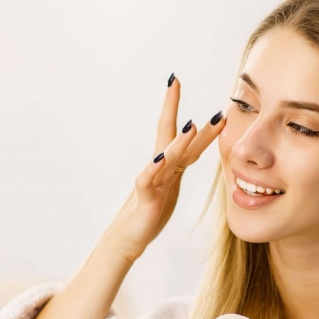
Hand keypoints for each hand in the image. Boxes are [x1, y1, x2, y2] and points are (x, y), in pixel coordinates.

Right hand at [106, 74, 225, 261]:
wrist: (127, 236)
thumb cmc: (150, 211)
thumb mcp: (170, 185)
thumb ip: (178, 166)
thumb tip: (190, 147)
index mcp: (169, 165)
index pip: (178, 132)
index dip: (180, 108)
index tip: (176, 81)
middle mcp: (159, 168)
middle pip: (169, 135)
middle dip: (171, 108)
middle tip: (174, 82)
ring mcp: (152, 182)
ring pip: (166, 159)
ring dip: (178, 142)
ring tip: (191, 126)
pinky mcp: (147, 200)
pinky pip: (149, 182)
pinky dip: (154, 170)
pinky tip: (160, 160)